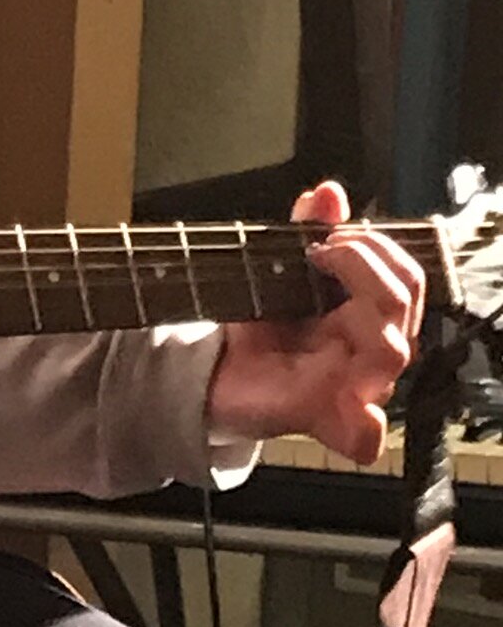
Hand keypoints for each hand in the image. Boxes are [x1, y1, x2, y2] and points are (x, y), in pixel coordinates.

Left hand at [207, 180, 425, 463]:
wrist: (218, 375)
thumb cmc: (263, 326)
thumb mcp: (279, 270)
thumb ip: (306, 230)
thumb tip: (327, 192)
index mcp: (371, 317)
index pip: (408, 279)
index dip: (377, 248)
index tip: (330, 236)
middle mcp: (372, 352)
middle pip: (403, 304)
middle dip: (365, 262)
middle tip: (321, 251)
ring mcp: (354, 387)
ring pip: (392, 351)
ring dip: (361, 308)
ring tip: (319, 291)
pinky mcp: (325, 418)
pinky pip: (362, 434)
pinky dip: (361, 425)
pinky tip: (351, 409)